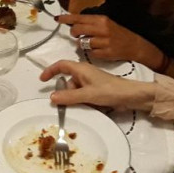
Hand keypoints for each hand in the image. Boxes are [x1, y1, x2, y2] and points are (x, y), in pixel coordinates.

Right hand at [40, 60, 154, 112]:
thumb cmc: (109, 91)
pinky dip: (83, 100)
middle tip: (66, 103)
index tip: (42, 80)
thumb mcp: (87, 95)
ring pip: (76, 89)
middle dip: (66, 92)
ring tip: (82, 106)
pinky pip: (83, 94)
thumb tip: (51, 98)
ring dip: (75, 98)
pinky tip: (89, 107)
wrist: (131, 96)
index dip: (50, 71)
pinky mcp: (96, 89)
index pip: (60, 65)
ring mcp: (91, 81)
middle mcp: (84, 73)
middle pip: (68, 81)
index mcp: (80, 69)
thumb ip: (68, 97)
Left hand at [58, 14, 156, 65]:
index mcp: (101, 19)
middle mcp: (102, 29)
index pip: (79, 17)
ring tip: (90, 43)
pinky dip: (91, 52)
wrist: (135, 46)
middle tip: (77, 34)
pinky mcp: (106, 53)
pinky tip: (98, 50)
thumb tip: (73, 23)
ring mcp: (104, 41)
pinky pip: (90, 53)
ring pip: (82, 43)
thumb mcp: (106, 23)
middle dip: (74, 33)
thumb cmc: (118, 34)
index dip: (67, 18)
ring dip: (82, 44)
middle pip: (77, 30)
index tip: (57, 19)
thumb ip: (91, 23)